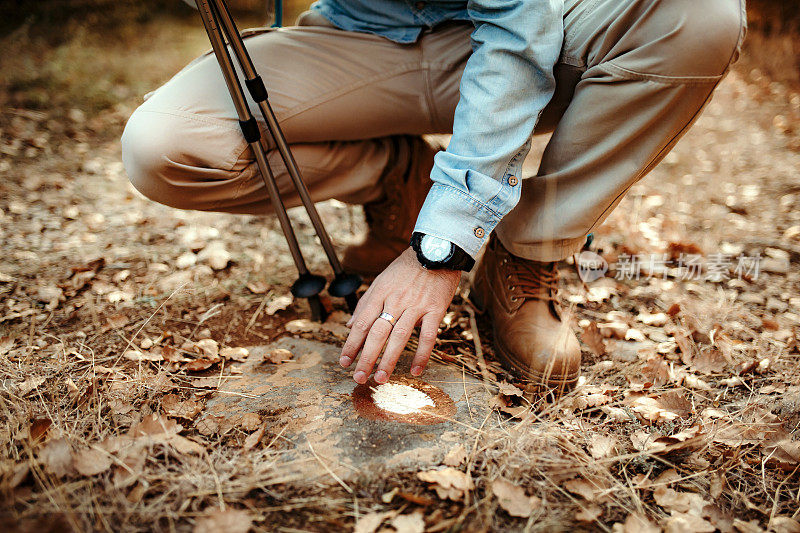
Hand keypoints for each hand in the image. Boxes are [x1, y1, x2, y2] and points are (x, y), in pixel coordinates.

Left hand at [340, 247, 460, 383]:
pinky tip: (416, 370)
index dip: (352, 344)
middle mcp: (396, 300)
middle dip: (366, 357)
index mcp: (381, 292)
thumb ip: (366, 303)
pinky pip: (428, 335)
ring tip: (381, 378)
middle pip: (377, 332)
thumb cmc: (407, 267)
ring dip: (389, 359)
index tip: (344, 362)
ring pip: (400, 336)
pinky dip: (422, 354)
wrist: (437, 250)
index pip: (362, 322)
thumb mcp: (382, 280)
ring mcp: (416, 305)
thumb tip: (350, 325)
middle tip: (359, 378)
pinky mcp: (436, 309)